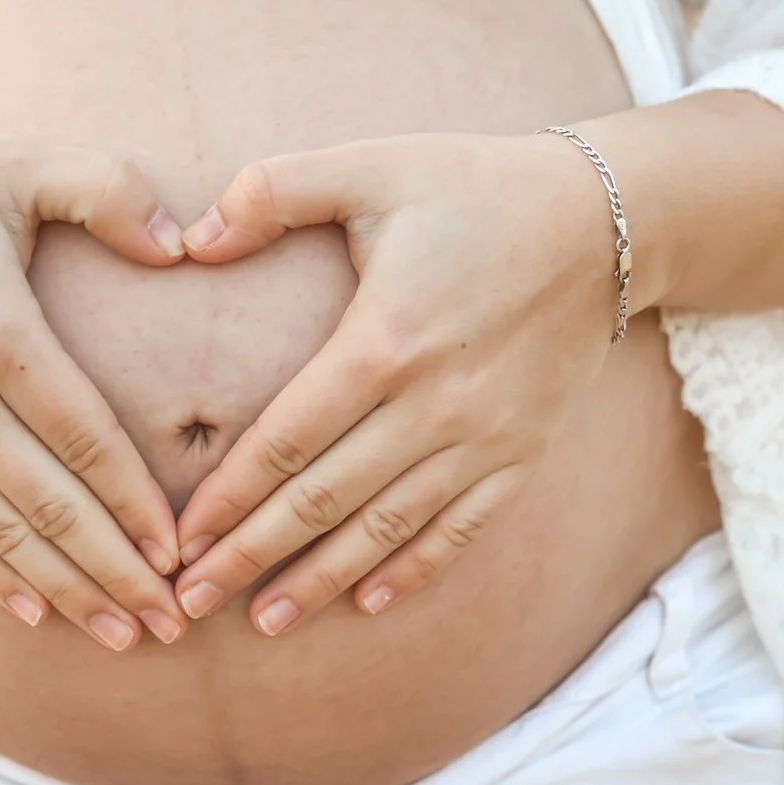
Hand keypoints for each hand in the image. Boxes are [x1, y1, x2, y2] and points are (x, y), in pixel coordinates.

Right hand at [0, 130, 191, 649]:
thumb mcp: (15, 160)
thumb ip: (107, 188)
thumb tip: (183, 241)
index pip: (83, 436)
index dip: (136, 504)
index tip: (183, 552)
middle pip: (47, 505)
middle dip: (116, 573)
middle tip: (172, 623)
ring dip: (63, 591)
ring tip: (122, 635)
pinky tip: (34, 613)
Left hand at [166, 132, 620, 634]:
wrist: (606, 221)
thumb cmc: (474, 186)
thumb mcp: (373, 163)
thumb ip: (274, 190)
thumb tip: (189, 238)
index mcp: (385, 340)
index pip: (287, 441)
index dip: (228, 498)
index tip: (177, 541)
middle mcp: (434, 404)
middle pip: (325, 501)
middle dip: (251, 557)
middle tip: (188, 603)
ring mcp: (484, 437)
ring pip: (387, 529)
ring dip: (320, 580)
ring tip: (263, 621)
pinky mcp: (522, 452)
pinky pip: (461, 529)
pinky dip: (413, 570)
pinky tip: (366, 602)